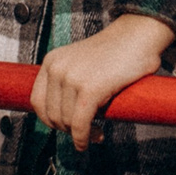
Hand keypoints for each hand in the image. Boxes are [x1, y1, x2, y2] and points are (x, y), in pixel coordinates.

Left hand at [30, 15, 175, 150]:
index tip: (66, 126)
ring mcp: (72, 79)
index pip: (37, 101)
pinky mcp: (89, 90)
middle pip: (50, 115)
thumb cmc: (115, 52)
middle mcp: (57, 69)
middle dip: (66, 130)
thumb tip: (63, 115)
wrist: (138, 35)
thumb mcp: (79, 62)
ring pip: (66, 122)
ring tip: (96, 133)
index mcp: (52, 61)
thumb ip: (67, 81)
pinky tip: (93, 139)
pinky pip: (80, 124)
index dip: (50, 119)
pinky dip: (84, 138)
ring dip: (79, 135)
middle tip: (85, 133)